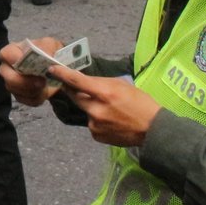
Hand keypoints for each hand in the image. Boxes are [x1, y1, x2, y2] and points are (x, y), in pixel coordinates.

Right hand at [0, 38, 62, 106]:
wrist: (56, 68)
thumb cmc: (48, 52)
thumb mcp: (51, 44)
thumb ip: (48, 47)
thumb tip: (47, 56)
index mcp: (12, 51)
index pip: (6, 54)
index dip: (15, 59)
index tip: (30, 64)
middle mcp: (8, 67)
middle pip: (9, 77)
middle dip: (25, 81)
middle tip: (42, 81)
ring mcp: (11, 82)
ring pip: (16, 91)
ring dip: (32, 91)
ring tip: (45, 85)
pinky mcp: (19, 95)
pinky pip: (25, 100)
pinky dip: (36, 98)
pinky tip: (44, 92)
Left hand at [45, 64, 160, 147]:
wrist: (152, 130)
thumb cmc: (141, 103)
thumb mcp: (123, 85)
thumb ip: (101, 83)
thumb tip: (85, 81)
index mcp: (104, 93)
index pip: (76, 81)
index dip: (62, 74)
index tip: (52, 69)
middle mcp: (96, 109)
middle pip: (74, 96)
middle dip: (72, 90)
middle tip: (74, 86)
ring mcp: (94, 124)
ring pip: (85, 110)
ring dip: (91, 107)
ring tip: (110, 109)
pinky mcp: (96, 135)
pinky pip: (91, 123)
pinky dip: (97, 120)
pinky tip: (111, 121)